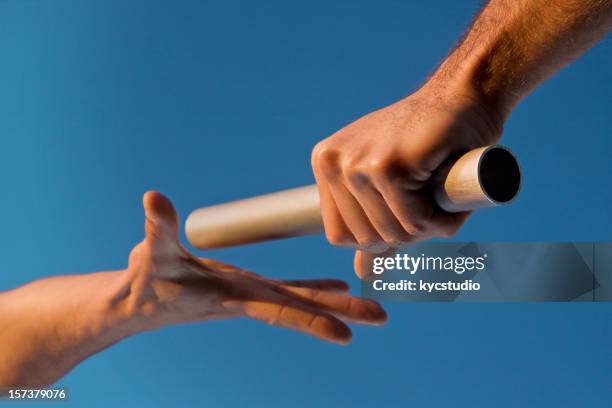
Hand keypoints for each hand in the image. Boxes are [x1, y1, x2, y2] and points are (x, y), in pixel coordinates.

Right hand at [125, 191, 386, 343]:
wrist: (140, 304)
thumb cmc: (145, 282)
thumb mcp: (152, 253)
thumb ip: (157, 227)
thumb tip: (153, 197)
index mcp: (233, 295)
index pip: (279, 310)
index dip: (311, 320)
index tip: (347, 334)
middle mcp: (250, 297)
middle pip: (302, 306)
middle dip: (341, 313)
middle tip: (383, 317)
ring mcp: (252, 292)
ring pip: (301, 297)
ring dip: (336, 301)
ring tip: (371, 306)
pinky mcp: (249, 286)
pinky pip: (290, 288)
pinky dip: (315, 288)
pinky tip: (338, 286)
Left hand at [311, 84, 503, 277]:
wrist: (464, 98)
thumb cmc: (428, 143)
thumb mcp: (390, 184)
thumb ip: (372, 225)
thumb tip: (361, 274)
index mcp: (326, 164)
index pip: (339, 235)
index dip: (378, 234)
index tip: (403, 205)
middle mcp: (333, 162)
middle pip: (365, 239)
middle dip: (404, 231)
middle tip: (426, 194)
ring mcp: (358, 163)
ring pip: (391, 234)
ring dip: (426, 225)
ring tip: (436, 187)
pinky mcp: (389, 166)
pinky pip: (414, 223)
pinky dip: (440, 219)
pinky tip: (446, 187)